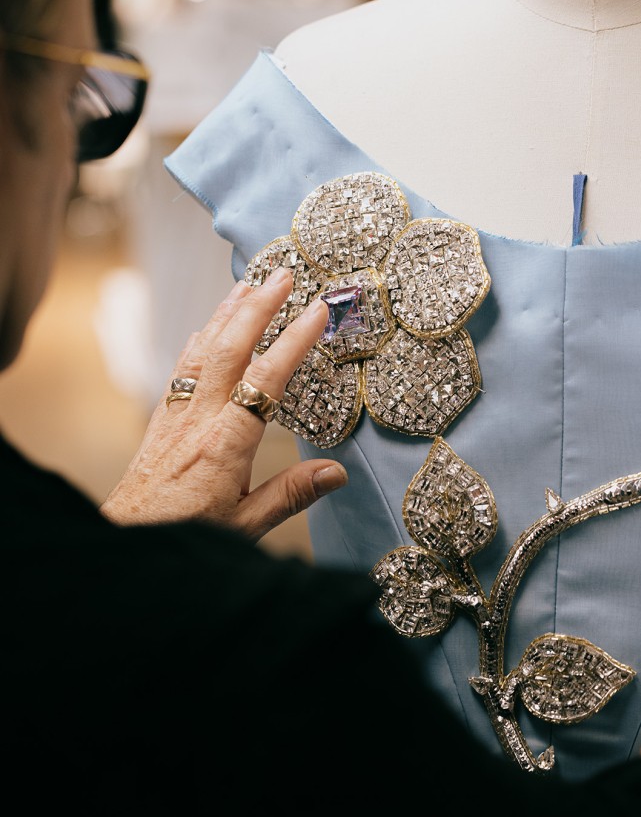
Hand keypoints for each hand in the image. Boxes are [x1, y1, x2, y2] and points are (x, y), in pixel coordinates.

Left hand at [100, 270, 346, 540]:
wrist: (126, 542)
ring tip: (249, 284)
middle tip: (284, 274)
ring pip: (204, 351)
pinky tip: (207, 328)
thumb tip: (337, 472)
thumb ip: (291, 495)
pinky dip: (200, 341)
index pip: (265, 380)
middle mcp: (199, 419)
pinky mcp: (162, 420)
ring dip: (227, 314)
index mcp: (225, 444)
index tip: (318, 311)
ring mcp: (177, 415)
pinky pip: (182, 369)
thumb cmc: (187, 534)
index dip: (294, 341)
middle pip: (230, 349)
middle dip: (259, 307)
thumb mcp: (246, 526)